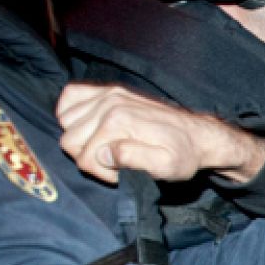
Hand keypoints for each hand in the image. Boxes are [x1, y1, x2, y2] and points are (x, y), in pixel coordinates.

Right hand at [57, 83, 264, 183]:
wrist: (198, 136)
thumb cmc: (182, 155)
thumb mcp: (165, 166)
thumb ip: (132, 159)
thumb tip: (102, 153)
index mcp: (118, 121)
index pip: (84, 158)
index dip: (100, 173)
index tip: (120, 174)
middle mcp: (109, 102)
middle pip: (70, 140)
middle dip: (88, 157)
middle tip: (113, 163)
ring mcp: (108, 92)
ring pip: (66, 121)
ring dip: (80, 137)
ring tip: (106, 146)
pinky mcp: (109, 89)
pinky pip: (71, 96)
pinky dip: (72, 112)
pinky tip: (89, 126)